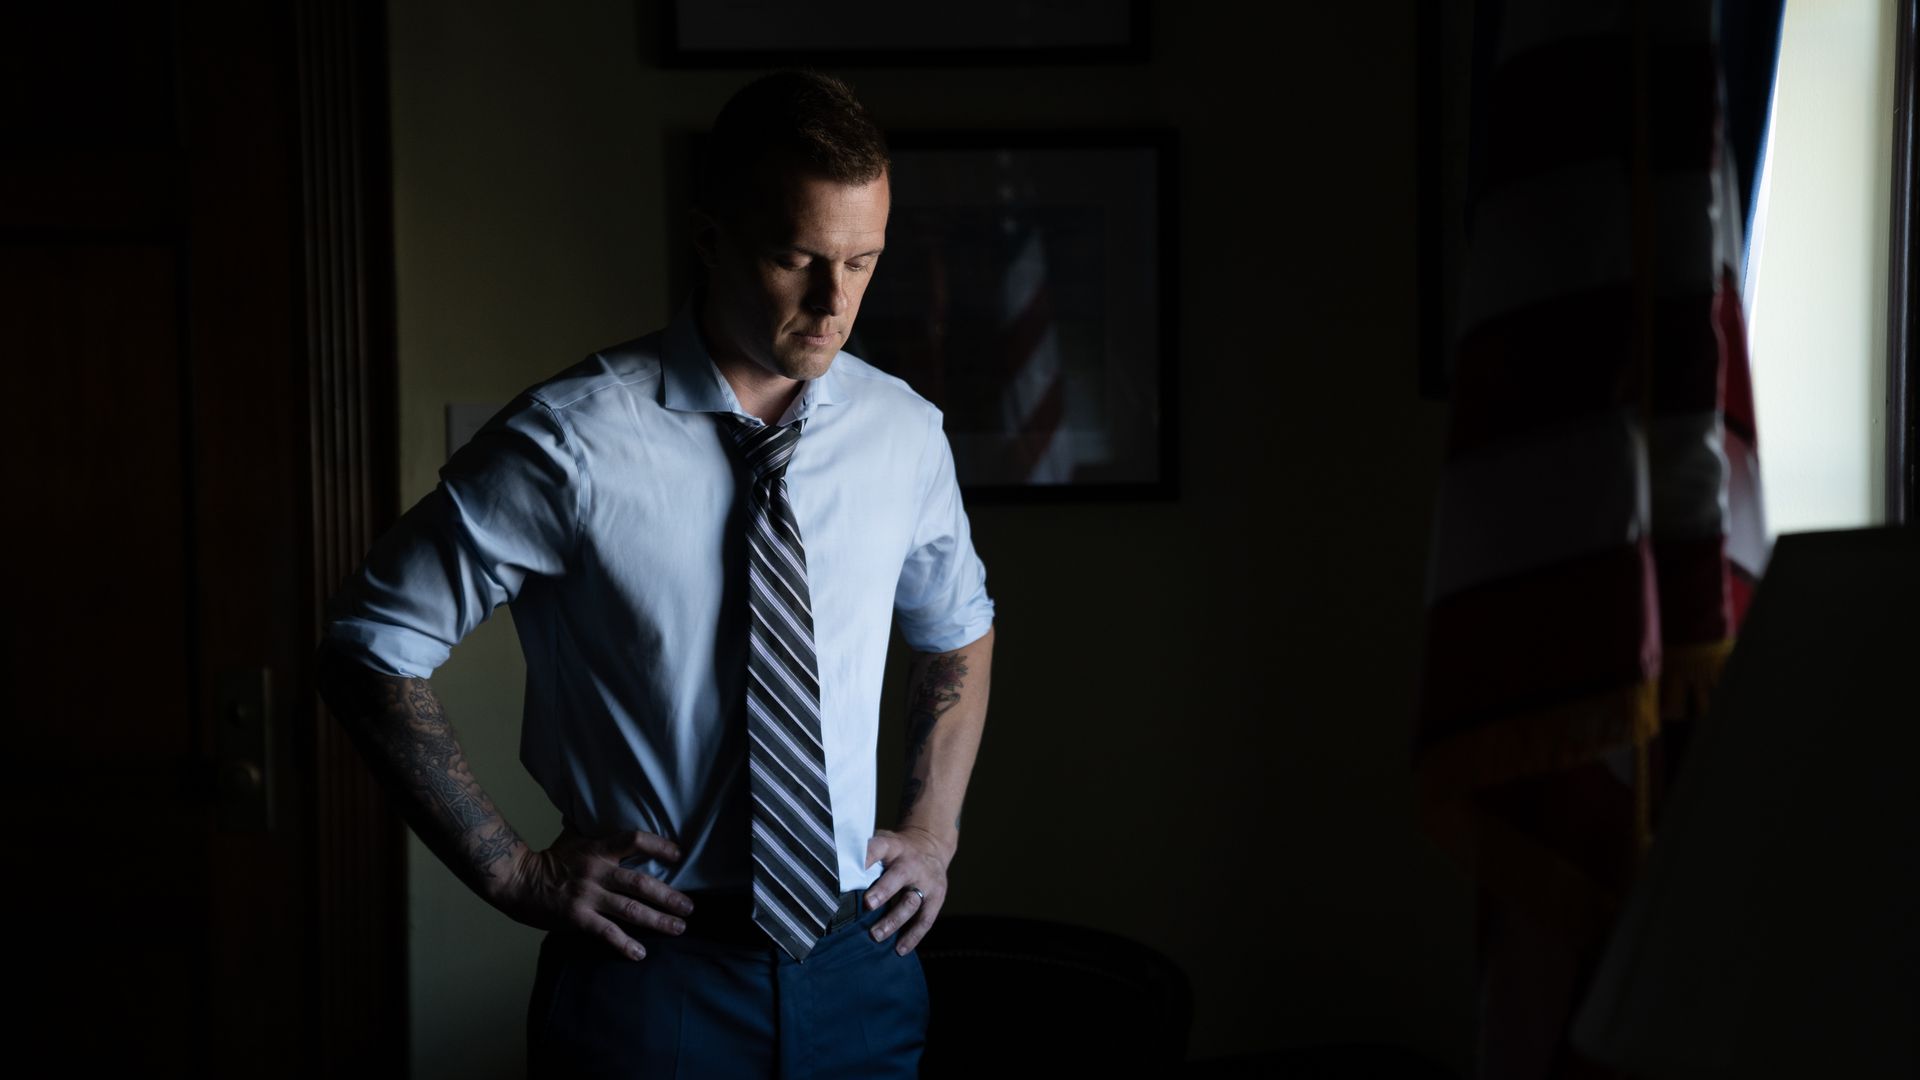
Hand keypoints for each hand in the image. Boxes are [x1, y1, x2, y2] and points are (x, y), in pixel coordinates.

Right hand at [492, 825, 695, 961]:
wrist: (514, 880)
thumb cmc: (547, 859)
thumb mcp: (574, 838)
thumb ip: (597, 835)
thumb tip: (614, 820)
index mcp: (597, 848)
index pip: (634, 840)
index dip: (659, 846)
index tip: (679, 855)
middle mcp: (597, 871)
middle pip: (641, 883)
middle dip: (670, 896)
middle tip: (690, 907)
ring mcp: (587, 896)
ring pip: (631, 910)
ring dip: (658, 920)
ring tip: (679, 928)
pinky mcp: (578, 918)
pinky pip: (607, 933)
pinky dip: (625, 944)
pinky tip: (640, 953)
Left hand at [862, 826, 950, 955]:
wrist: (931, 846)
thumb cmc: (896, 851)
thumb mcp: (883, 842)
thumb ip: (864, 854)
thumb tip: (832, 871)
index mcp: (893, 846)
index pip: (879, 847)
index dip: (867, 857)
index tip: (850, 868)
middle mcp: (911, 863)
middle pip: (899, 876)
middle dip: (884, 890)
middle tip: (868, 904)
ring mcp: (926, 882)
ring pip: (911, 902)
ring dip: (893, 920)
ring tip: (876, 935)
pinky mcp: (936, 898)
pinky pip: (925, 920)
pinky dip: (913, 936)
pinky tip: (900, 949)